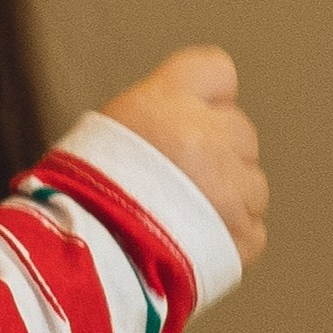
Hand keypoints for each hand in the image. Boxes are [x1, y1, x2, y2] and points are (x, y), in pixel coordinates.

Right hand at [103, 45, 267, 265]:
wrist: (81, 261)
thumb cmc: (81, 197)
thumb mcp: (103, 131)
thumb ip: (155, 117)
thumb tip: (183, 120)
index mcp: (167, 100)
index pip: (216, 71)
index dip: (208, 99)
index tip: (193, 120)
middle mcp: (206, 135)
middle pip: (239, 132)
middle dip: (217, 155)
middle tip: (175, 185)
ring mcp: (231, 186)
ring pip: (252, 184)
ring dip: (228, 200)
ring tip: (180, 220)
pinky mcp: (242, 234)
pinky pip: (251, 230)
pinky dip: (229, 240)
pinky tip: (191, 246)